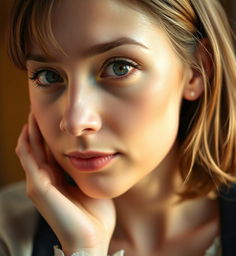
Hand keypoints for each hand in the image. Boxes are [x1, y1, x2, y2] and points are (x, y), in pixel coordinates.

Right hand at [15, 113, 115, 255]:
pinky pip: (29, 159)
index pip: (47, 151)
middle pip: (36, 147)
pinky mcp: (39, 187)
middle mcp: (44, 180)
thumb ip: (85, 171)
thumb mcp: (90, 185)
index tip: (53, 117)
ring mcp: (39, 183)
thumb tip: (91, 154)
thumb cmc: (96, 213)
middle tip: (39, 108)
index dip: (47, 134)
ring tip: (33, 113)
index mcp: (56, 179)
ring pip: (29, 150)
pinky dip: (28, 143)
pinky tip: (28, 129)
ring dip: (30, 131)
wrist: (92, 237)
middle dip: (36, 128)